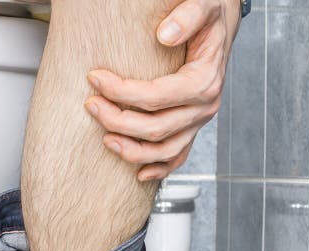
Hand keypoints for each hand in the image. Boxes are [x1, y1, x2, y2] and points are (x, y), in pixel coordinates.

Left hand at [84, 0, 240, 180]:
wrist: (218, 24)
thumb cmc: (206, 13)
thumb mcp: (202, 4)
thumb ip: (187, 16)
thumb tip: (165, 35)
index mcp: (205, 80)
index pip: (156, 96)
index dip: (121, 91)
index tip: (94, 78)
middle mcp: (205, 106)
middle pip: (155, 128)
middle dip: (117, 120)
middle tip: (90, 104)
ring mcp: (198, 121)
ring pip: (164, 150)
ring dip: (132, 151)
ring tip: (104, 140)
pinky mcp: (191, 128)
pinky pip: (177, 158)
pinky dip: (157, 169)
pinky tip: (137, 175)